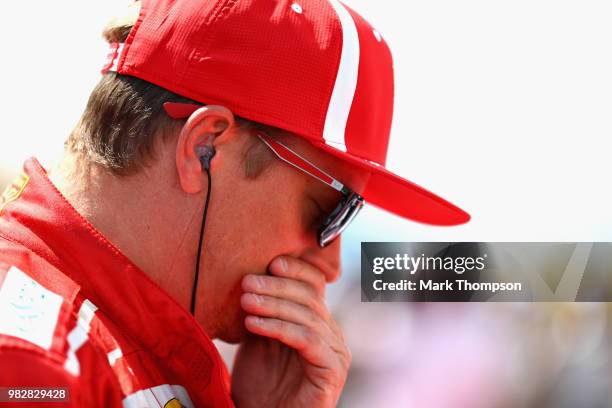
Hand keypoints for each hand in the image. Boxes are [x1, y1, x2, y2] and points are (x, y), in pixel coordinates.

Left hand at [231, 256, 350, 407]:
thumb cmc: (260, 384)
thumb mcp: (258, 338)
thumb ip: (261, 310)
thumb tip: (249, 275)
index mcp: (318, 321)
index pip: (315, 284)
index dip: (297, 270)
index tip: (271, 262)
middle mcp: (332, 333)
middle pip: (310, 297)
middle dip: (277, 285)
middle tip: (247, 282)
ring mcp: (336, 352)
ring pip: (308, 316)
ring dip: (273, 304)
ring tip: (245, 301)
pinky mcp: (332, 370)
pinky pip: (306, 339)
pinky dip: (279, 327)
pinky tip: (254, 324)